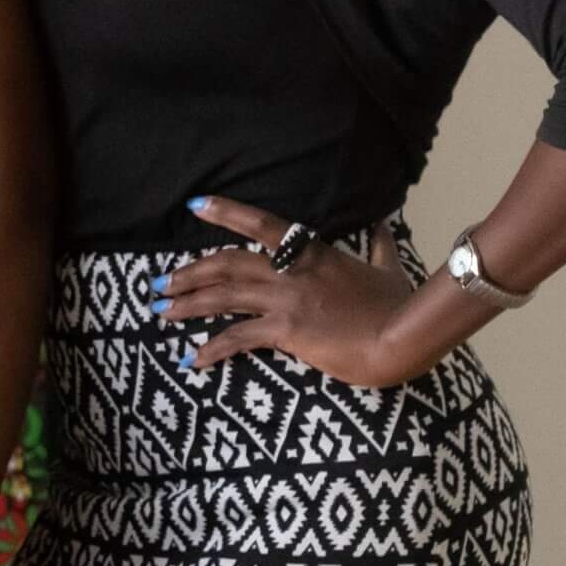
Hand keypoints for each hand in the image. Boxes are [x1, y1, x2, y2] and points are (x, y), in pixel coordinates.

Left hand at [162, 198, 425, 385]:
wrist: (406, 337)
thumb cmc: (400, 305)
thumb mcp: (389, 269)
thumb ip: (380, 246)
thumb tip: (386, 224)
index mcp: (312, 251)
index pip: (260, 224)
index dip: (225, 212)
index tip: (194, 205)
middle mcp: (291, 270)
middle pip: (227, 263)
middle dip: (189, 272)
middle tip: (159, 283)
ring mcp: (286, 298)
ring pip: (223, 296)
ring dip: (187, 304)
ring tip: (160, 313)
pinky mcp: (287, 330)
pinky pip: (238, 337)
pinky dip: (211, 349)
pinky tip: (192, 360)